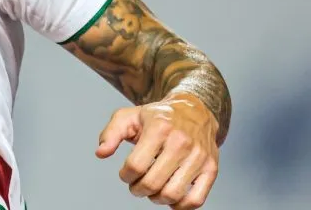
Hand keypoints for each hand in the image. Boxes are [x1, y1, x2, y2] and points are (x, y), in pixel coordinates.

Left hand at [96, 94, 218, 208]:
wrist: (194, 111)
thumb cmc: (158, 116)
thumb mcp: (128, 116)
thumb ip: (110, 134)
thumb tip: (101, 153)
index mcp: (159, 128)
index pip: (136, 165)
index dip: (125, 176)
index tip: (125, 174)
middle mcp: (181, 142)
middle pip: (153, 183)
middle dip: (138, 189)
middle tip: (136, 185)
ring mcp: (199, 156)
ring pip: (173, 194)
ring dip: (156, 199)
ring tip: (152, 190)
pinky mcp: (211, 168)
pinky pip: (196, 200)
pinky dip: (180, 206)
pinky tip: (170, 198)